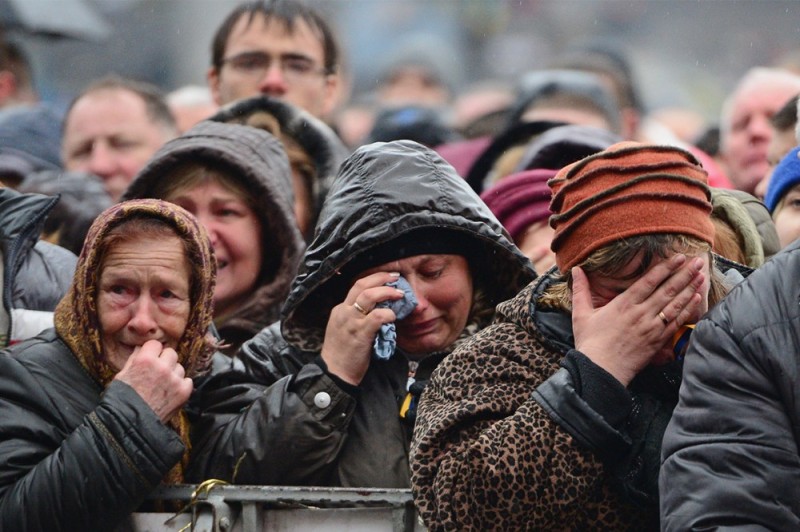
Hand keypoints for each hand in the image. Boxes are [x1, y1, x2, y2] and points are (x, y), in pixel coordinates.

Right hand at [113, 339, 192, 422]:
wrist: (130, 425)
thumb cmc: (122, 400)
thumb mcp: (122, 376)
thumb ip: (134, 359)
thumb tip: (142, 348)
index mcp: (145, 360)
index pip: (156, 344)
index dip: (152, 351)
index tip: (150, 358)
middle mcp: (162, 367)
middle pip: (171, 353)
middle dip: (164, 360)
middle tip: (157, 372)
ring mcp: (175, 379)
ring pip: (179, 367)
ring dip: (173, 373)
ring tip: (162, 385)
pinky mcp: (184, 391)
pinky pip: (187, 380)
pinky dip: (180, 385)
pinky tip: (170, 392)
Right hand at [321, 271, 404, 384]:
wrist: (334, 373)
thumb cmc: (342, 354)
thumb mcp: (344, 329)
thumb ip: (357, 318)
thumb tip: (379, 310)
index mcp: (340, 310)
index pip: (356, 286)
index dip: (374, 279)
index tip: (387, 278)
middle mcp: (344, 311)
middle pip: (361, 284)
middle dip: (381, 278)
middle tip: (396, 277)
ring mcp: (351, 321)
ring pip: (369, 295)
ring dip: (387, 292)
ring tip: (399, 294)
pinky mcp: (360, 333)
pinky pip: (377, 317)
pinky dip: (388, 313)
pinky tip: (393, 316)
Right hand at [571, 254, 705, 385]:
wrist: (600, 370)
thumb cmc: (589, 343)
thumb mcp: (581, 313)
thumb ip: (580, 289)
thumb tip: (576, 269)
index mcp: (623, 304)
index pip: (649, 281)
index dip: (665, 267)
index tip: (678, 257)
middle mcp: (640, 313)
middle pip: (667, 289)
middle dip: (684, 274)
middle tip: (698, 261)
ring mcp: (651, 327)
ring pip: (675, 304)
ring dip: (690, 288)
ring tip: (702, 275)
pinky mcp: (657, 341)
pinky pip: (676, 322)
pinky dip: (687, 310)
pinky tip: (696, 299)